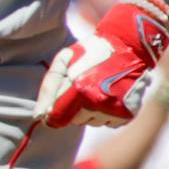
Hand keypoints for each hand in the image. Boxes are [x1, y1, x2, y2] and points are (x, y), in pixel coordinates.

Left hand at [35, 0, 168, 128]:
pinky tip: (110, 94)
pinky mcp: (128, 113)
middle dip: (74, 107)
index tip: (58, 104)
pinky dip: (107, 113)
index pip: (57, 119)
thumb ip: (49, 88)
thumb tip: (39, 115)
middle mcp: (98, 104)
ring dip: (92, 111)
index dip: (54, 112)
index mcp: (80, 91)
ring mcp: (115, 110)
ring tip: (98, 88)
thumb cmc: (92, 51)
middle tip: (83, 87)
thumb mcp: (64, 60)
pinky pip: (109, 122)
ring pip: (93, 122)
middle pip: (75, 120)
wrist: (129, 45)